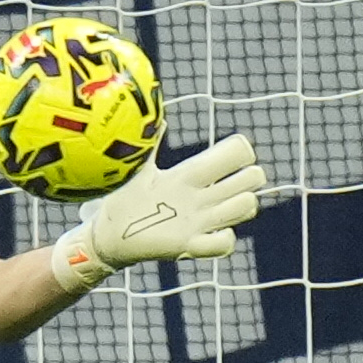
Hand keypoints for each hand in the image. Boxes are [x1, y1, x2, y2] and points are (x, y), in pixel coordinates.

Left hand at [80, 134, 267, 267]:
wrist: (112, 234)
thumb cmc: (127, 199)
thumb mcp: (139, 170)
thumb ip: (149, 145)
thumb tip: (155, 117)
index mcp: (192, 174)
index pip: (235, 154)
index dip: (241, 151)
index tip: (232, 155)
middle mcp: (203, 197)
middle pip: (251, 179)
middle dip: (249, 177)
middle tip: (223, 186)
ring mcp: (201, 222)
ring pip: (246, 206)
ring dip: (238, 206)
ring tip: (212, 211)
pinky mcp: (192, 245)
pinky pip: (226, 243)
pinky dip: (223, 239)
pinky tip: (201, 236)